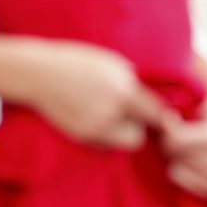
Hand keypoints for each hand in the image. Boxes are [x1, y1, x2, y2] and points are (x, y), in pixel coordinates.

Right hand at [0, 36, 165, 149]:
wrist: (39, 73)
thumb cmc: (78, 61)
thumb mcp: (111, 62)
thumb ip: (132, 81)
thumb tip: (150, 96)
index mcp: (123, 91)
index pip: (155, 114)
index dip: (163, 119)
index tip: (167, 120)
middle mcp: (110, 113)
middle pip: (138, 137)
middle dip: (138, 129)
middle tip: (132, 118)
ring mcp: (93, 127)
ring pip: (120, 144)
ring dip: (121, 134)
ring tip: (112, 118)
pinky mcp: (80, 135)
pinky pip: (102, 145)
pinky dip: (104, 137)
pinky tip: (95, 120)